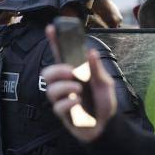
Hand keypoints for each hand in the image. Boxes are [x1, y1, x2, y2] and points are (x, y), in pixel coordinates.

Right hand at [43, 26, 116, 141]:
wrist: (108, 126)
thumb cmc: (104, 103)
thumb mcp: (105, 83)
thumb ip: (97, 69)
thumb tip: (91, 52)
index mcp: (75, 74)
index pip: (61, 56)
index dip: (55, 42)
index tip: (51, 28)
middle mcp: (65, 84)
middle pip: (47, 72)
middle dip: (57, 70)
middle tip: (71, 72)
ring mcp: (62, 99)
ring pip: (50, 89)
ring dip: (65, 88)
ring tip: (79, 91)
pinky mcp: (63, 113)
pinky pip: (58, 106)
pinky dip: (69, 104)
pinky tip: (78, 104)